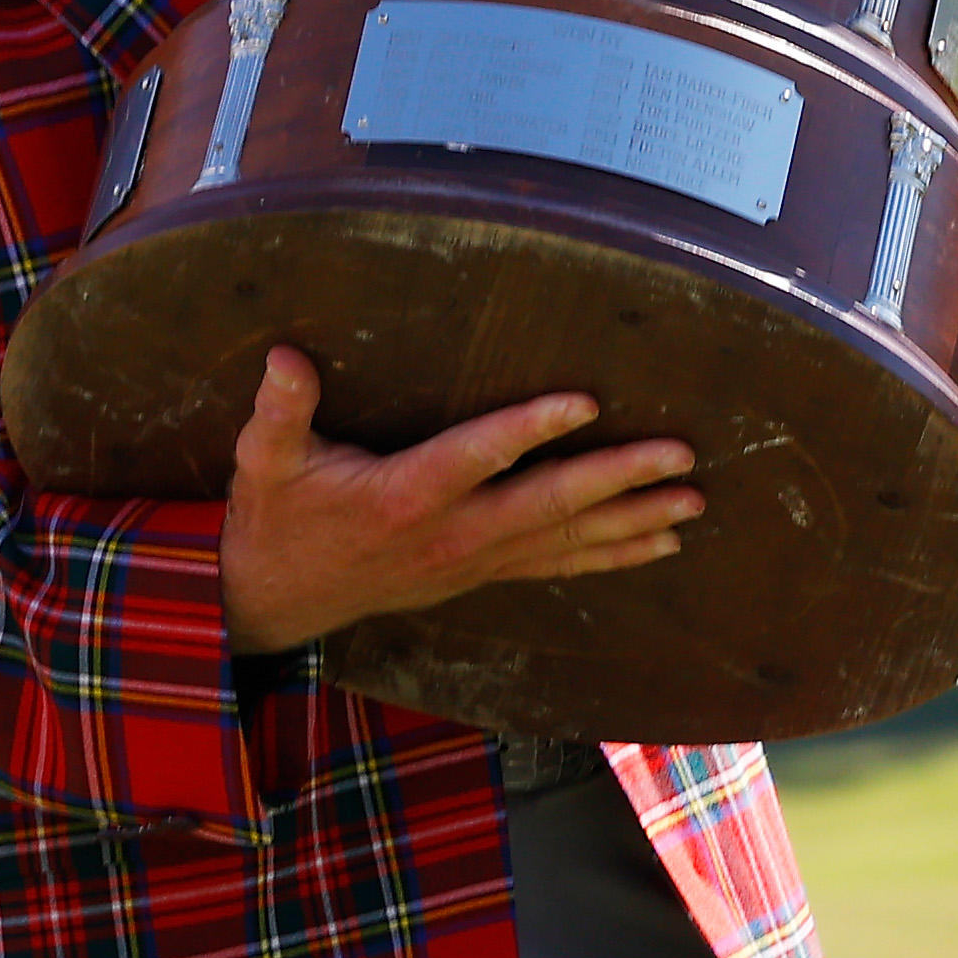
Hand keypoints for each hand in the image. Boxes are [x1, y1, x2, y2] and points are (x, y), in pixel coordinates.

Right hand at [217, 346, 700, 654]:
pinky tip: (659, 545)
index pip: (478, 456)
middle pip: (547, 505)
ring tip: (693, 501)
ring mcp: (471, 561)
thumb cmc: (276, 518)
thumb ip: (281, 408)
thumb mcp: (264, 460)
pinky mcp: (480, 574)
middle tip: (679, 456)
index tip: (584, 402)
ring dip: (633, 520)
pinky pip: (558, 567)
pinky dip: (613, 557)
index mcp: (404, 497)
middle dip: (618, 479)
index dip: (531, 429)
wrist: (276, 601)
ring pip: (566, 542)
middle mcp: (450, 534)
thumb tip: (286, 356)